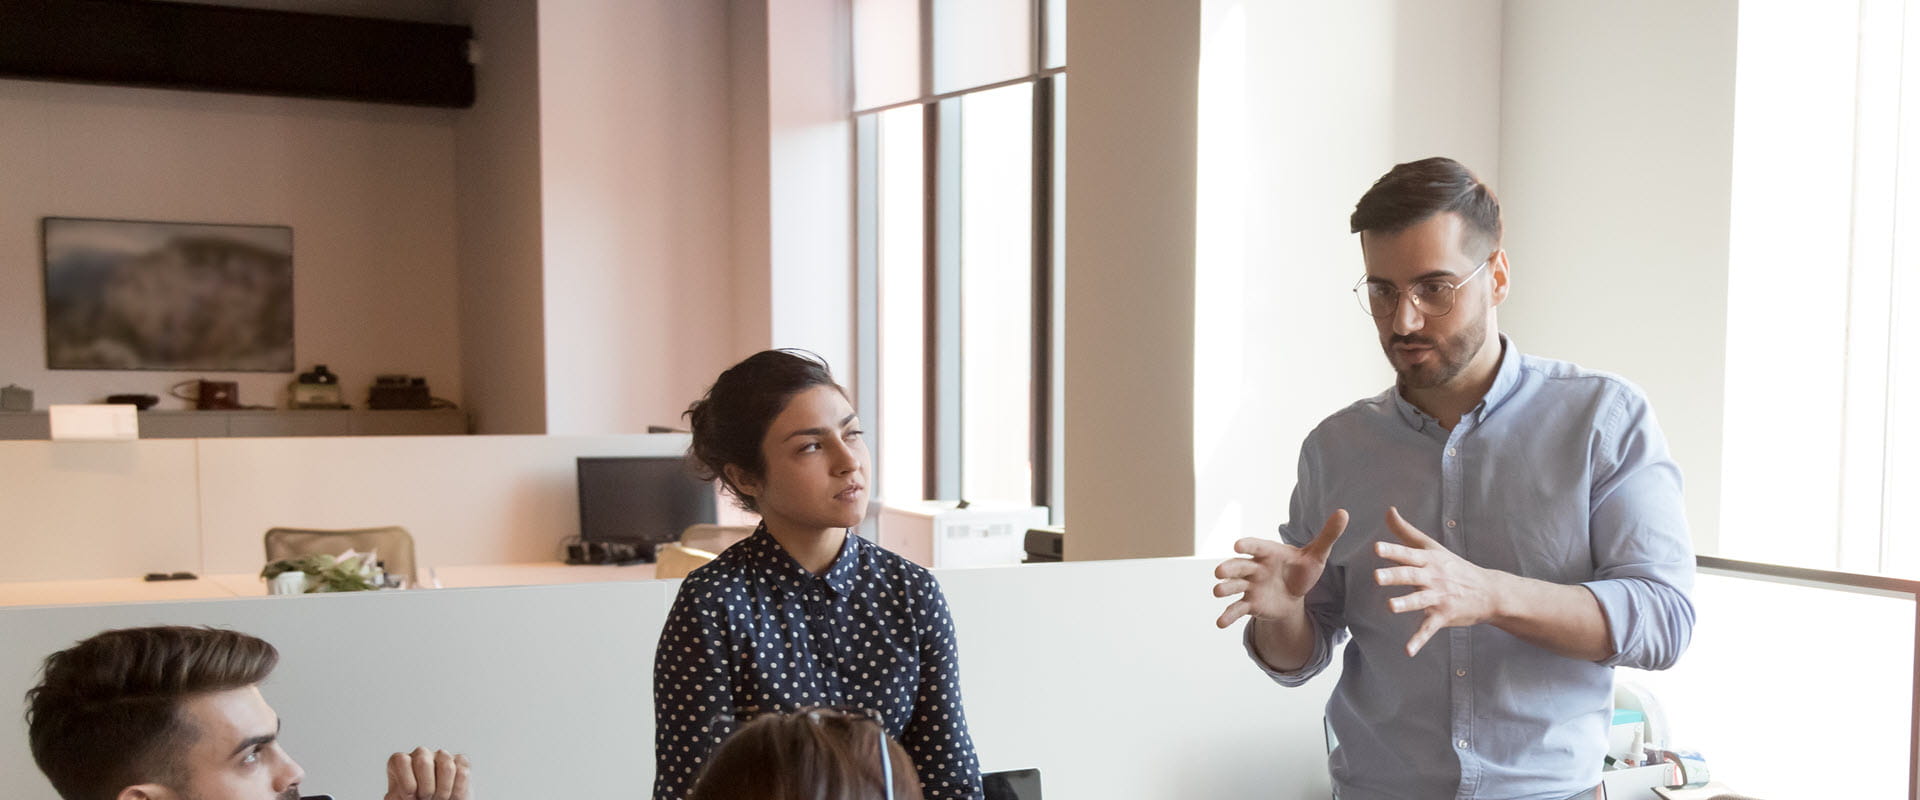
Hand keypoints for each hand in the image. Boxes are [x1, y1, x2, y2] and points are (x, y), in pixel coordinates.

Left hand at [385, 747, 470, 799]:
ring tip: (439, 799)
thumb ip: (394, 796)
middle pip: (423, 761)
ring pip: (447, 766)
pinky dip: (458, 790)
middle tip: (426, 799)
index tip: (410, 796)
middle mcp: (421, 754)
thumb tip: (395, 797)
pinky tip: (452, 796)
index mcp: (401, 762)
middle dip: (426, 788)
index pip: (401, 760)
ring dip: (443, 791)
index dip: (406, 781)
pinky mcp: (460, 761)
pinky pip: (463, 772)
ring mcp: (442, 756)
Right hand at [1213, 510, 1347, 627]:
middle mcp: (1255, 568)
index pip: (1256, 547)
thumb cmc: (1302, 571)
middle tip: (1219, 572)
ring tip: (1217, 592)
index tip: (1237, 545)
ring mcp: (1250, 586)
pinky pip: (1237, 609)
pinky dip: (1227, 616)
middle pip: (1239, 566)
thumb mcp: (1316, 556)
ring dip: (1224, 588)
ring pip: (1234, 586)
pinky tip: (1220, 623)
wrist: (1294, 596)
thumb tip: (1344, 513)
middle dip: (1229, 569)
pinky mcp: (1249, 604)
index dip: (1247, 546)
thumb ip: (1328, 536)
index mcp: (1268, 553)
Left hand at [1374, 506, 1507, 656]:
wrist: (1489, 591)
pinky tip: (1407, 651)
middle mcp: (1433, 577)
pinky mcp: (1443, 616)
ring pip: (1419, 601)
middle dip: (1394, 576)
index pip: (1408, 554)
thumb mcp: (1432, 547)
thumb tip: (1388, 510)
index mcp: (1428, 560)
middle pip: (1411, 576)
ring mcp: (1439, 597)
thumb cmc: (1454, 566)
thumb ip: (1406, 532)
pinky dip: (1419, 640)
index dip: (1393, 550)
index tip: (1377, 547)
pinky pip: (1429, 629)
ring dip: (1406, 604)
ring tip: (1390, 606)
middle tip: (1376, 576)